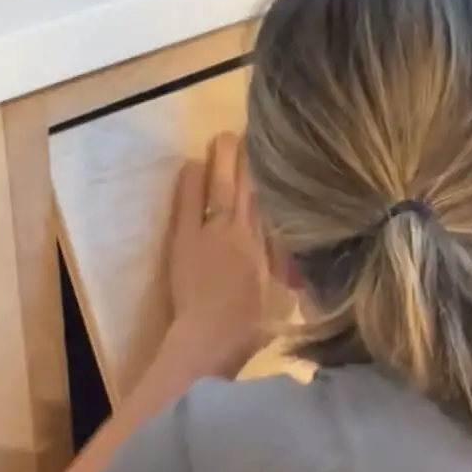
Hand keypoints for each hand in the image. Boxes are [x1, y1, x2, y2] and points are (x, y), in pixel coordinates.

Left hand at [167, 133, 273, 370]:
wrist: (212, 338)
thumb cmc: (250, 327)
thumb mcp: (281, 296)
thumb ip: (284, 267)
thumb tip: (287, 244)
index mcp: (268, 247)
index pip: (271, 205)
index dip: (272, 180)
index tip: (276, 158)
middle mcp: (243, 233)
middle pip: (248, 189)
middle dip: (248, 160)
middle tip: (248, 132)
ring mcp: (211, 233)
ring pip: (220, 188)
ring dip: (221, 162)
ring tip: (223, 138)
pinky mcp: (184, 239)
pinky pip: (188, 202)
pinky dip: (190, 182)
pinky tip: (191, 164)